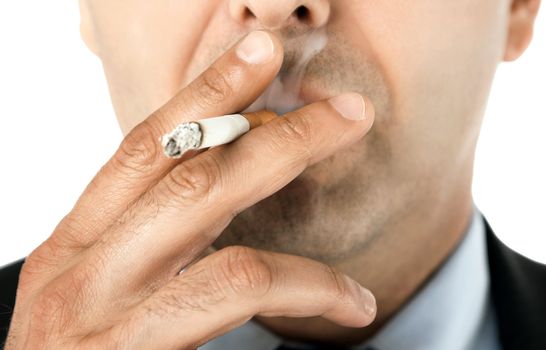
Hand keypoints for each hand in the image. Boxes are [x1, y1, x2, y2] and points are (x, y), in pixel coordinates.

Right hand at [6, 30, 375, 348]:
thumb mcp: (101, 292)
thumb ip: (152, 242)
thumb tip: (226, 188)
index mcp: (77, 242)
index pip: (144, 147)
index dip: (204, 94)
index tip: (257, 58)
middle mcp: (80, 264)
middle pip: (183, 164)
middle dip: (268, 125)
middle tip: (342, 107)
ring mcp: (101, 308)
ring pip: (204, 204)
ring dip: (286, 161)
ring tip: (350, 144)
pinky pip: (234, 287)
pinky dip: (308, 284)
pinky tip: (351, 299)